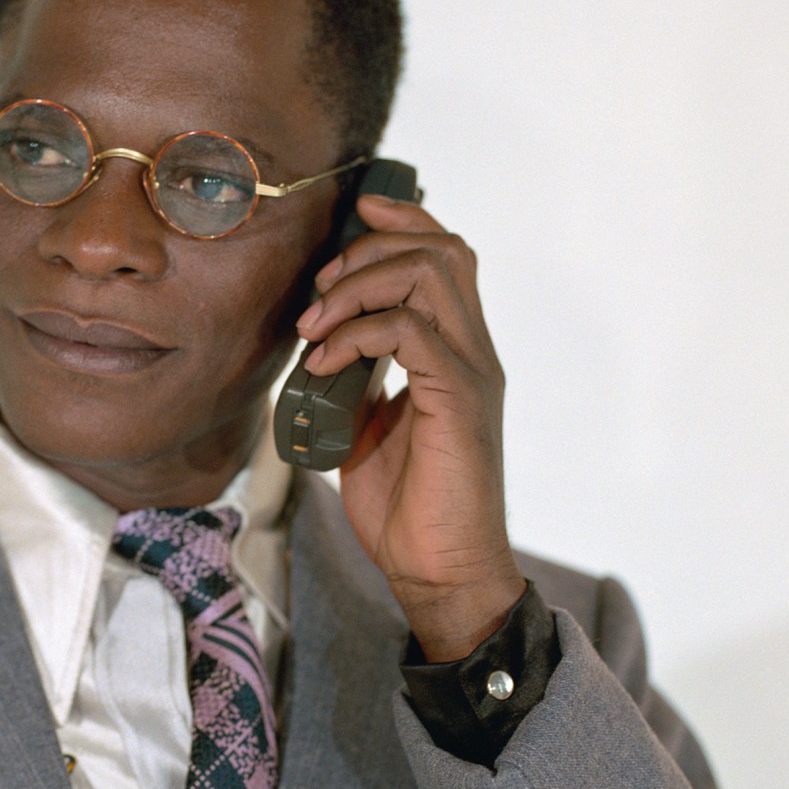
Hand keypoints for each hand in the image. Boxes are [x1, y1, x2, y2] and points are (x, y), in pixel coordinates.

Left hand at [294, 192, 525, 660]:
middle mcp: (474, 352)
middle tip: (320, 290)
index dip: (404, 220)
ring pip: (431, 274)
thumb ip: (359, 382)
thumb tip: (321, 350)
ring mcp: (472, 373)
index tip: (357, 215)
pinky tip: (323, 363)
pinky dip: (356, 334)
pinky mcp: (459, 400)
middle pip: (442, 248)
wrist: (439, 573)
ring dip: (359, 287)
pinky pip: (410, 332)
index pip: (447, 255)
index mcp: (456, 354)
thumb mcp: (369, 428)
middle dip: (370, 250)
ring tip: (314, 325)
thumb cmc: (407, 509)